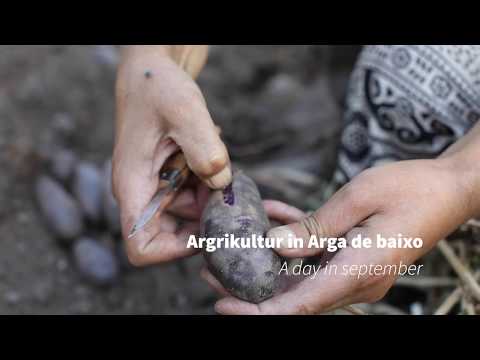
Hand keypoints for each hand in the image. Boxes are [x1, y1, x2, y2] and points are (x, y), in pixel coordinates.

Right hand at [112, 45, 231, 265]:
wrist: (153, 68)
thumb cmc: (156, 85)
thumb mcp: (184, 110)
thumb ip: (204, 148)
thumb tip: (221, 182)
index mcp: (132, 185)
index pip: (141, 248)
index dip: (174, 250)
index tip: (206, 229)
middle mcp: (141, 191)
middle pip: (173, 234)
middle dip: (205, 217)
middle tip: (225, 187)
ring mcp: (156, 184)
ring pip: (190, 212)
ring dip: (211, 194)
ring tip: (217, 157)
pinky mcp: (170, 175)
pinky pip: (195, 192)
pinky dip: (211, 181)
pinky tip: (213, 152)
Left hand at [211, 158, 477, 313]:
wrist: (447, 190)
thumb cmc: (411, 189)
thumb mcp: (359, 199)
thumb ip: (316, 228)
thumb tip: (274, 246)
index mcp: (359, 270)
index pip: (301, 305)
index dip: (259, 310)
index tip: (224, 305)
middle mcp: (356, 280)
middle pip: (295, 296)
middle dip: (252, 286)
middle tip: (212, 271)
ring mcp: (355, 271)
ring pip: (301, 276)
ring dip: (267, 262)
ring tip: (232, 244)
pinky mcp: (354, 257)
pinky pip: (317, 256)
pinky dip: (294, 241)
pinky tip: (273, 218)